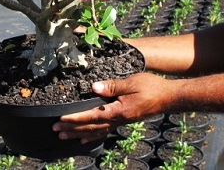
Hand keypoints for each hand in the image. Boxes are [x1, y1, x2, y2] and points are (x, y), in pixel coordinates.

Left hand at [52, 72, 172, 142]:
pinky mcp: (123, 121)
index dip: (75, 118)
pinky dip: (92, 136)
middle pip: (90, 126)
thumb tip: (93, 87)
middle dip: (72, 128)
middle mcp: (118, 120)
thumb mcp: (132, 82)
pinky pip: (104, 131)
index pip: (92, 116)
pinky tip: (83, 140)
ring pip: (95, 131)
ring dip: (78, 134)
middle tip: (55, 129)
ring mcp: (120, 122)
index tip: (61, 118)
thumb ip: (112, 86)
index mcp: (118, 110)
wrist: (168, 97)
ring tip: (63, 136)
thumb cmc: (152, 87)